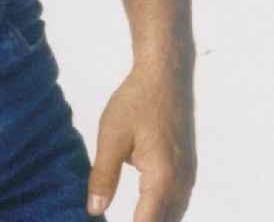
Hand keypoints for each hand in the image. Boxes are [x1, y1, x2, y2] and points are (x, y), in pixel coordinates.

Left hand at [86, 63, 195, 220]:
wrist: (165, 75)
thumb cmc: (136, 102)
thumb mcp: (111, 137)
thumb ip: (103, 176)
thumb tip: (94, 210)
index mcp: (162, 180)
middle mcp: (181, 184)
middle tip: (114, 218)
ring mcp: (188, 176)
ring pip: (174, 215)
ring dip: (153, 219)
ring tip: (130, 215)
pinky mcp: (188, 167)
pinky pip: (178, 201)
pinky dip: (163, 210)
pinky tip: (145, 207)